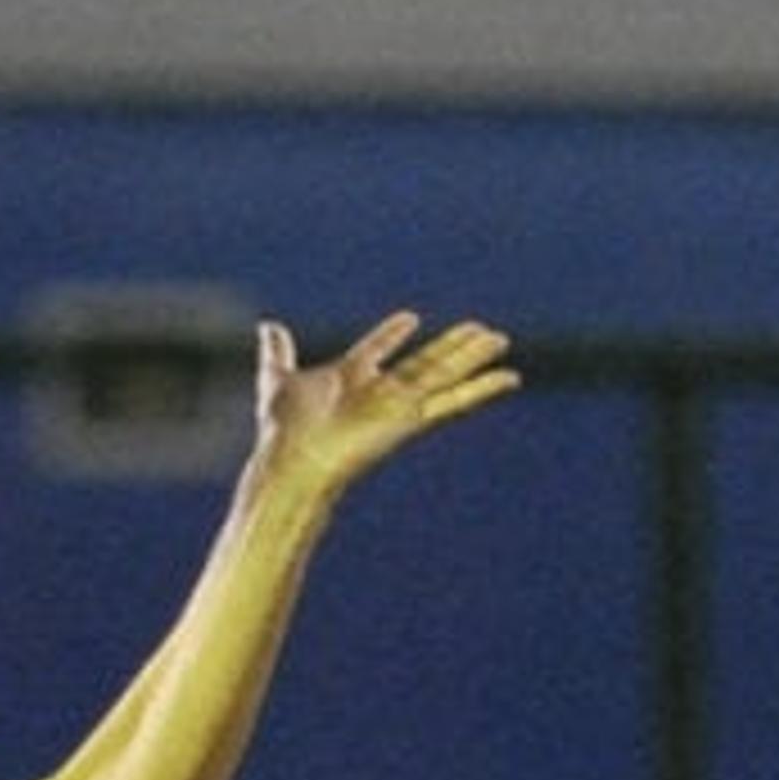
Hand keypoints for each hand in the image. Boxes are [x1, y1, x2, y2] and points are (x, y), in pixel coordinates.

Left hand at [249, 311, 518, 499]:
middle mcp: (378, 393)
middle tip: (478, 328)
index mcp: (350, 379)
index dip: (392, 334)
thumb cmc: (283, 432)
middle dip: (449, 346)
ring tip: (499, 338)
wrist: (292, 462)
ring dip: (471, 356)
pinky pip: (455, 400)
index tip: (411, 317)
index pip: (377, 350)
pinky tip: (509, 377)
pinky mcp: (413, 417)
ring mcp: (398, 405)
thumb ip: (277, 353)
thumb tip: (268, 326)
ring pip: (444, 375)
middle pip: (422, 363)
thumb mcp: (277, 380)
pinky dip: (483, 388)